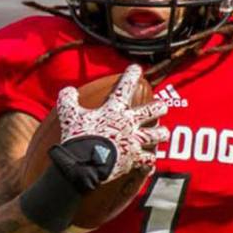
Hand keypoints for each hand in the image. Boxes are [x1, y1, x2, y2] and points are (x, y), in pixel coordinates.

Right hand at [55, 64, 168, 181]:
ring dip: (161, 134)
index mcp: (114, 110)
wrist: (85, 163)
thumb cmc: (78, 138)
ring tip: (164, 133)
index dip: (131, 76)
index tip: (137, 68)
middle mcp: (129, 124)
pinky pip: (147, 161)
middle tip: (163, 106)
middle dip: (159, 108)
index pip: (125, 87)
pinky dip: (149, 163)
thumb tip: (68, 90)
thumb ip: (68, 100)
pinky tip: (151, 164)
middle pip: (151, 112)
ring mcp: (134, 142)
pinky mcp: (134, 160)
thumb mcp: (68, 114)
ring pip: (156, 136)